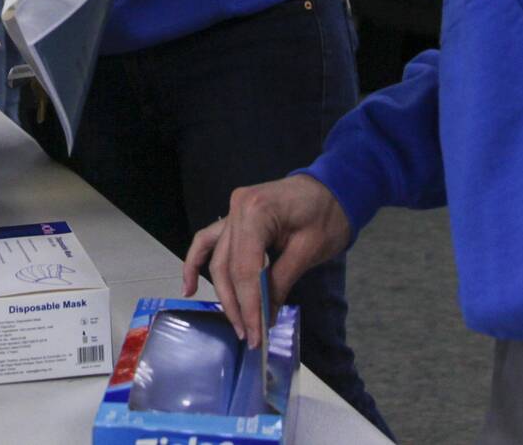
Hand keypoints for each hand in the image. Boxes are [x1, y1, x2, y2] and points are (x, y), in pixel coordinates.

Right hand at [183, 175, 351, 346]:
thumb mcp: (310, 249)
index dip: (249, 305)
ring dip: (224, 293)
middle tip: (250, 336)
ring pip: (217, 260)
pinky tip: (189, 289)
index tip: (256, 335)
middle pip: (227, 266)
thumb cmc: (328, 214)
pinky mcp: (234, 219)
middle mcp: (236, 209)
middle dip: (237, 304)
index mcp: (256, 211)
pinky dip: (196, 263)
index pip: (245, 268)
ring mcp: (231, 212)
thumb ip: (282, 280)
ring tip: (235, 323)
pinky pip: (209, 242)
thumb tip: (265, 315)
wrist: (333, 186)